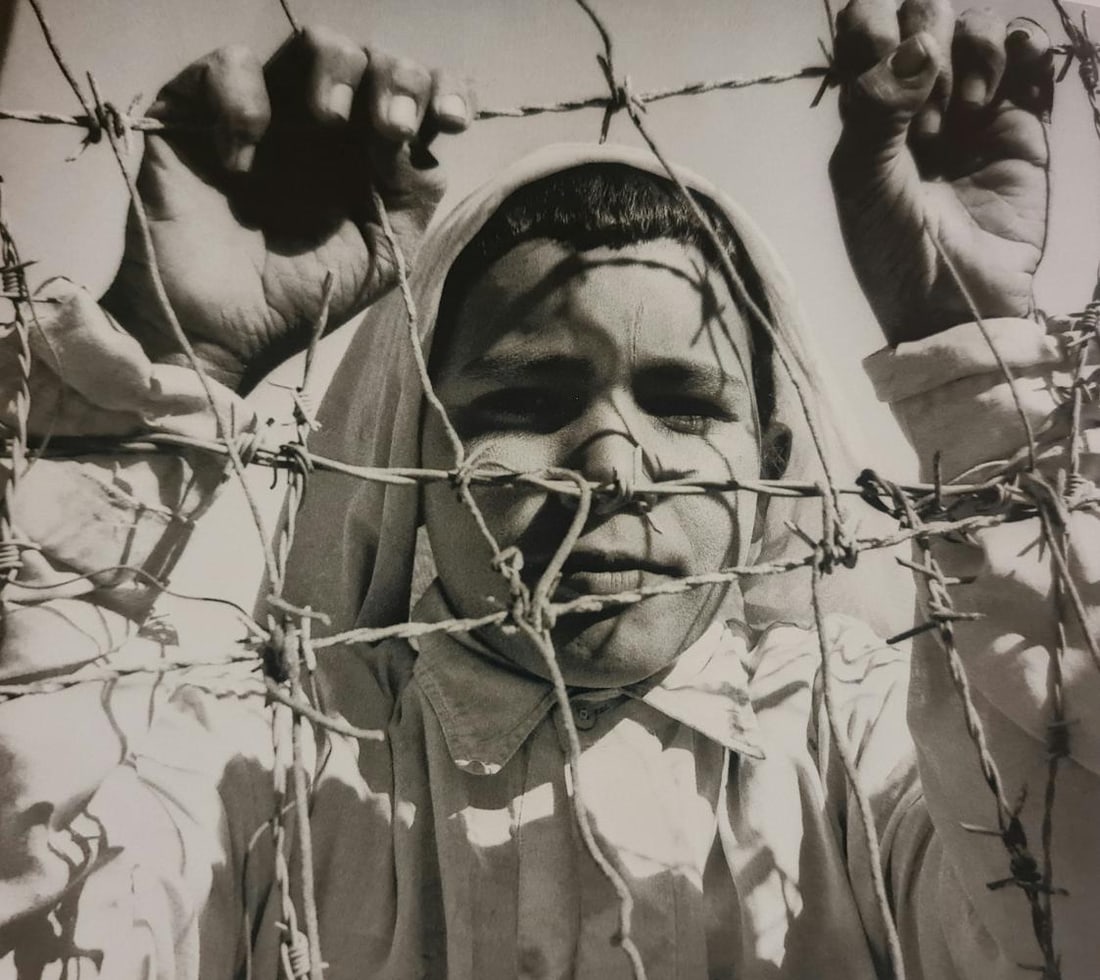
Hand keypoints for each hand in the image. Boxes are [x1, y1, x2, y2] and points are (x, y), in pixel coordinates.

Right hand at [102, 27, 472, 391]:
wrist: (222, 329)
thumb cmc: (299, 296)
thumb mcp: (380, 257)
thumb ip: (413, 197)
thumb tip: (427, 144)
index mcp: (371, 156)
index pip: (417, 95)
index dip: (442, 91)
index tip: (451, 122)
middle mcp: (325, 125)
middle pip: (373, 57)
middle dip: (396, 79)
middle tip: (390, 126)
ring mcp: (268, 112)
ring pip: (313, 42)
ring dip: (335, 73)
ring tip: (328, 125)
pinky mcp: (203, 111)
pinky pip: (228, 63)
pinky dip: (242, 102)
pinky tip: (242, 164)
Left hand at [829, 1, 1053, 344]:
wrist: (954, 304)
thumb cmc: (894, 251)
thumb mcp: (863, 182)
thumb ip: (876, 107)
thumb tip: (916, 42)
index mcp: (866, 111)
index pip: (866, 26)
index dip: (878, 26)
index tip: (887, 69)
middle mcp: (917, 101)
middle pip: (927, 15)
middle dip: (928, 47)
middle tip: (924, 119)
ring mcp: (972, 109)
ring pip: (979, 27)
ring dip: (973, 55)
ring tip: (965, 117)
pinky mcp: (1023, 125)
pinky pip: (1031, 56)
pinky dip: (1023, 50)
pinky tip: (1002, 91)